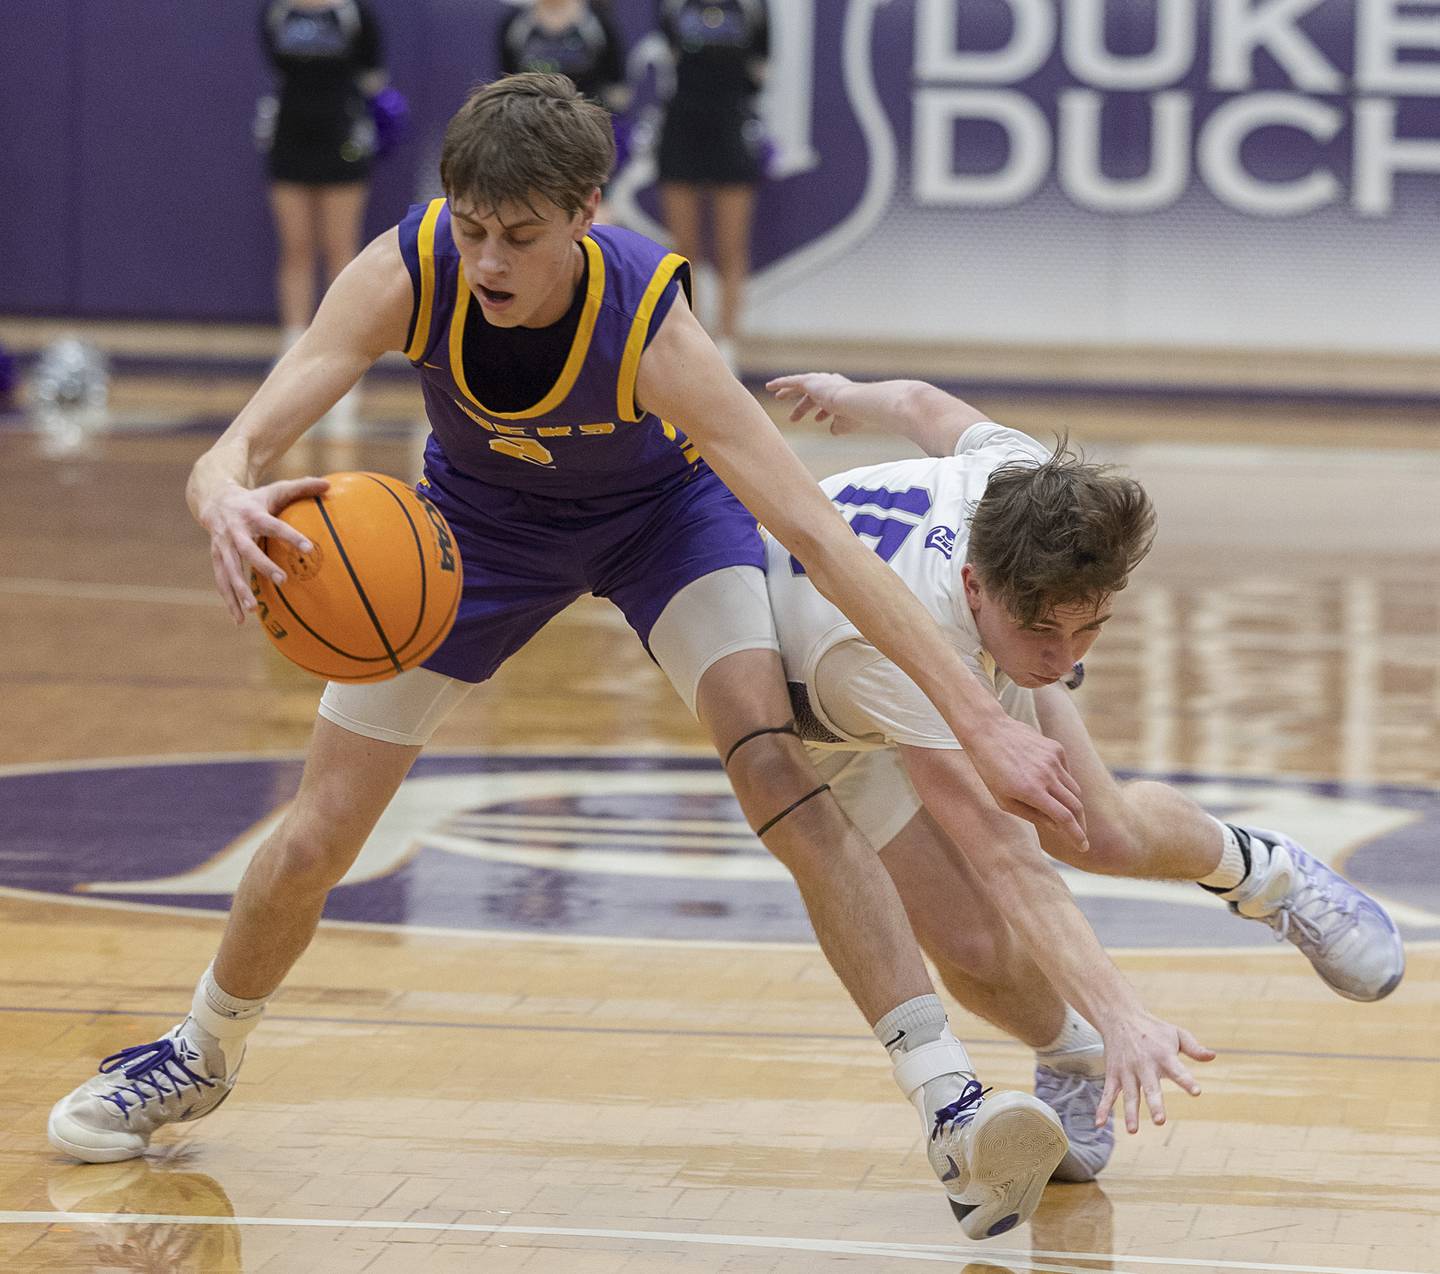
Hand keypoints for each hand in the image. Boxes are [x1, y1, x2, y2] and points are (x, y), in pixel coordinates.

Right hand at [197, 476, 329, 624]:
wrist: (214, 499)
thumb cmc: (254, 499)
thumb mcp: (275, 490)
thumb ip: (301, 487)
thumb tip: (329, 484)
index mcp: (252, 514)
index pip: (274, 525)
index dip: (290, 536)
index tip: (309, 548)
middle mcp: (234, 530)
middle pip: (247, 550)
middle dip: (262, 565)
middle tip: (283, 580)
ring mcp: (222, 546)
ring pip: (229, 570)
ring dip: (240, 590)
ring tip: (253, 609)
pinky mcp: (216, 558)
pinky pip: (221, 581)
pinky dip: (229, 600)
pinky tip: (239, 620)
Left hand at [766, 373, 858, 431]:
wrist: (853, 402)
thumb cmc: (853, 414)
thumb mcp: (845, 424)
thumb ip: (838, 426)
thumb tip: (833, 431)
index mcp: (841, 395)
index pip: (828, 404)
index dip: (823, 412)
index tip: (818, 420)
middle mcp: (831, 385)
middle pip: (812, 397)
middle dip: (803, 407)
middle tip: (793, 418)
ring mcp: (820, 382)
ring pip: (800, 386)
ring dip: (789, 392)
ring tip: (778, 397)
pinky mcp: (810, 380)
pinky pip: (791, 381)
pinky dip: (780, 383)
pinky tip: (769, 386)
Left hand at [963, 714, 1088, 852]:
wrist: (988, 730)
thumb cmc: (990, 769)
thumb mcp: (1003, 800)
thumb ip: (1031, 814)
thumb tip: (1056, 825)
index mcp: (1031, 791)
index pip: (1064, 818)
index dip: (1076, 835)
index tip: (1083, 846)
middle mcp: (1046, 775)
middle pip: (1076, 805)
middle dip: (1080, 823)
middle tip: (1080, 834)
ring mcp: (1053, 760)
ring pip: (1074, 789)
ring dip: (1074, 804)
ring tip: (1068, 814)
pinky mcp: (1056, 749)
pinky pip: (1067, 772)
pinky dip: (1064, 784)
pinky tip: (1053, 787)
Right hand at [1095, 1010, 1215, 1133]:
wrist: (1119, 1016)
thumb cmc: (1152, 1028)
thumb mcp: (1176, 1033)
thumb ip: (1194, 1047)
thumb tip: (1212, 1057)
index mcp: (1163, 1055)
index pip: (1177, 1070)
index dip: (1186, 1081)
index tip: (1196, 1091)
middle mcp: (1144, 1065)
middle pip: (1150, 1087)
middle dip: (1154, 1104)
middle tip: (1160, 1121)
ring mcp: (1126, 1071)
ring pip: (1129, 1094)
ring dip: (1130, 1112)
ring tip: (1133, 1131)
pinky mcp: (1113, 1074)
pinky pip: (1107, 1093)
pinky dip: (1102, 1108)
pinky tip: (1099, 1123)